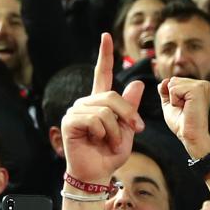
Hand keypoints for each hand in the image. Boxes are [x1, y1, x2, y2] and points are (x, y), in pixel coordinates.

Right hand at [60, 33, 145, 181]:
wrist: (97, 174)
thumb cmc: (110, 154)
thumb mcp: (127, 130)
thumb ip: (131, 108)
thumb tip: (139, 82)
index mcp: (99, 102)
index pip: (103, 74)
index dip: (105, 55)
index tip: (106, 35)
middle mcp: (85, 103)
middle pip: (112, 96)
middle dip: (128, 115)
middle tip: (136, 130)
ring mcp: (76, 111)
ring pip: (106, 110)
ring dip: (115, 130)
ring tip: (110, 143)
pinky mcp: (70, 121)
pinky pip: (95, 120)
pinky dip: (103, 133)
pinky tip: (97, 141)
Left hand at [161, 76, 209, 156]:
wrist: (190, 135)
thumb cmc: (182, 122)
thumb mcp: (170, 103)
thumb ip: (165, 90)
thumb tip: (164, 80)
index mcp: (199, 86)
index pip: (174, 80)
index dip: (172, 96)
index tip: (183, 107)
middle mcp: (203, 84)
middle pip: (173, 80)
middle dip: (172, 96)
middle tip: (184, 108)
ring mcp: (201, 86)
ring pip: (173, 83)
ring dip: (173, 99)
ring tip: (185, 108)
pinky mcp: (197, 90)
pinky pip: (174, 89)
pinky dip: (174, 100)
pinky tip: (185, 108)